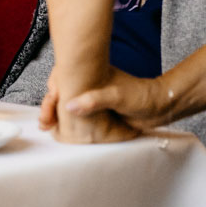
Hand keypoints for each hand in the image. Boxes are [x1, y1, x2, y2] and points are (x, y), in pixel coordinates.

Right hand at [58, 68, 177, 132]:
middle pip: (61, 95)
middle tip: (45, 122)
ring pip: (67, 107)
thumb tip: (70, 107)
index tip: (49, 104)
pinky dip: (70, 124)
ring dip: (58, 117)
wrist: (160, 107)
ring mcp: (91, 99)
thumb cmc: (140, 95)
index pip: (63, 81)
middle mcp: (87, 85)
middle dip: (50, 108)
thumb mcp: (116, 95)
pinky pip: (79, 118)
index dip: (52, 94)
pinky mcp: (97, 112)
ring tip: (49, 128)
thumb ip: (94, 100)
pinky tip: (65, 131)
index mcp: (89, 75)